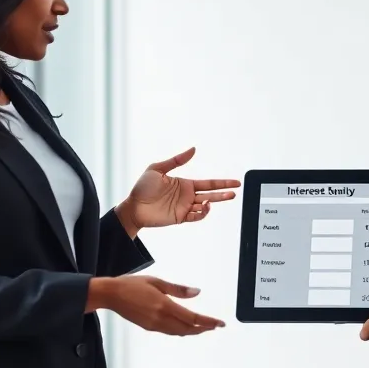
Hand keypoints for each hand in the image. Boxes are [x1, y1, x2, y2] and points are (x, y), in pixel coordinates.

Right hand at [89, 276, 225, 335]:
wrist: (110, 294)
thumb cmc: (131, 285)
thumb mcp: (157, 282)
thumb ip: (178, 290)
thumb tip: (197, 292)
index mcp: (164, 306)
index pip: (192, 318)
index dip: (208, 322)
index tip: (220, 323)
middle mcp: (160, 318)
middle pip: (188, 328)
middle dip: (203, 329)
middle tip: (215, 326)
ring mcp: (153, 325)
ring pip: (178, 332)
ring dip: (193, 331)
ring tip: (204, 328)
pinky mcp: (148, 327)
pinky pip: (169, 331)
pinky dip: (180, 330)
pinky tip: (184, 327)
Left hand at [119, 147, 240, 231]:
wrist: (133, 207)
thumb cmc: (142, 187)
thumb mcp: (157, 168)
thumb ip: (176, 160)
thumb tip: (193, 149)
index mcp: (185, 184)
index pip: (208, 183)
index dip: (222, 182)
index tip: (235, 182)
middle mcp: (187, 196)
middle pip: (211, 193)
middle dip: (224, 193)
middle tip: (235, 191)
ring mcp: (185, 207)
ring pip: (206, 206)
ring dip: (214, 202)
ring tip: (217, 198)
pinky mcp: (180, 217)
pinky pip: (196, 216)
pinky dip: (203, 212)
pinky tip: (205, 205)